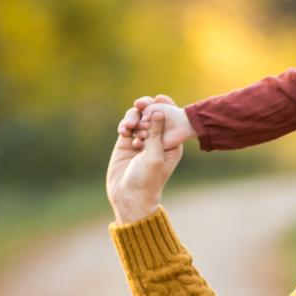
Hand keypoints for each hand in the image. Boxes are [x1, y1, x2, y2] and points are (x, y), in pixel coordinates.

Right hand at [106, 109, 183, 223]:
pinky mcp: (126, 143)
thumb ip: (155, 134)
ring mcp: (141, 140)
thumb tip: (158, 111)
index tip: (158, 98)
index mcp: (171, 143)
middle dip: (146, 109)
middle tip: (140, 106)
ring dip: (133, 117)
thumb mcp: (153, 156)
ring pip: (138, 118)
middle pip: (153, 115)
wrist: (128, 197)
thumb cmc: (146, 181)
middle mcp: (157, 140)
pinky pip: (127, 126)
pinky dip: (125, 124)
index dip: (164, 106)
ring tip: (129, 126)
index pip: (170, 119)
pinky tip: (124, 131)